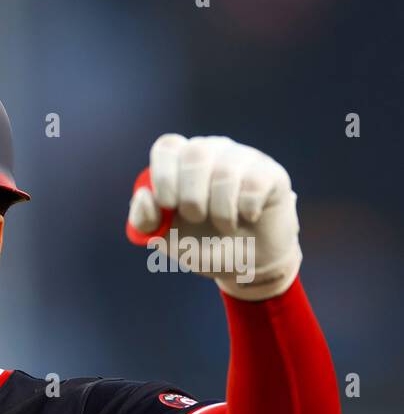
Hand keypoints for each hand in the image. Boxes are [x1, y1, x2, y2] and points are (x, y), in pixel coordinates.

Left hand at [126, 134, 300, 299]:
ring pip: (225, 172)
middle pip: (195, 153)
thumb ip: (145, 221)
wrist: (246, 265)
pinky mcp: (271, 173)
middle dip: (191, 196)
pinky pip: (254, 184)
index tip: (168, 204)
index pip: (167, 147)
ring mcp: (243, 158)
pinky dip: (246, 211)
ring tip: (225, 225)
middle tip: (197, 218)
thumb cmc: (202, 245)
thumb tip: (143, 195)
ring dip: (220, 212)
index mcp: (181, 163)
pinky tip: (249, 217)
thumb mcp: (166, 240)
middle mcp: (212, 152)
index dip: (163, 175)